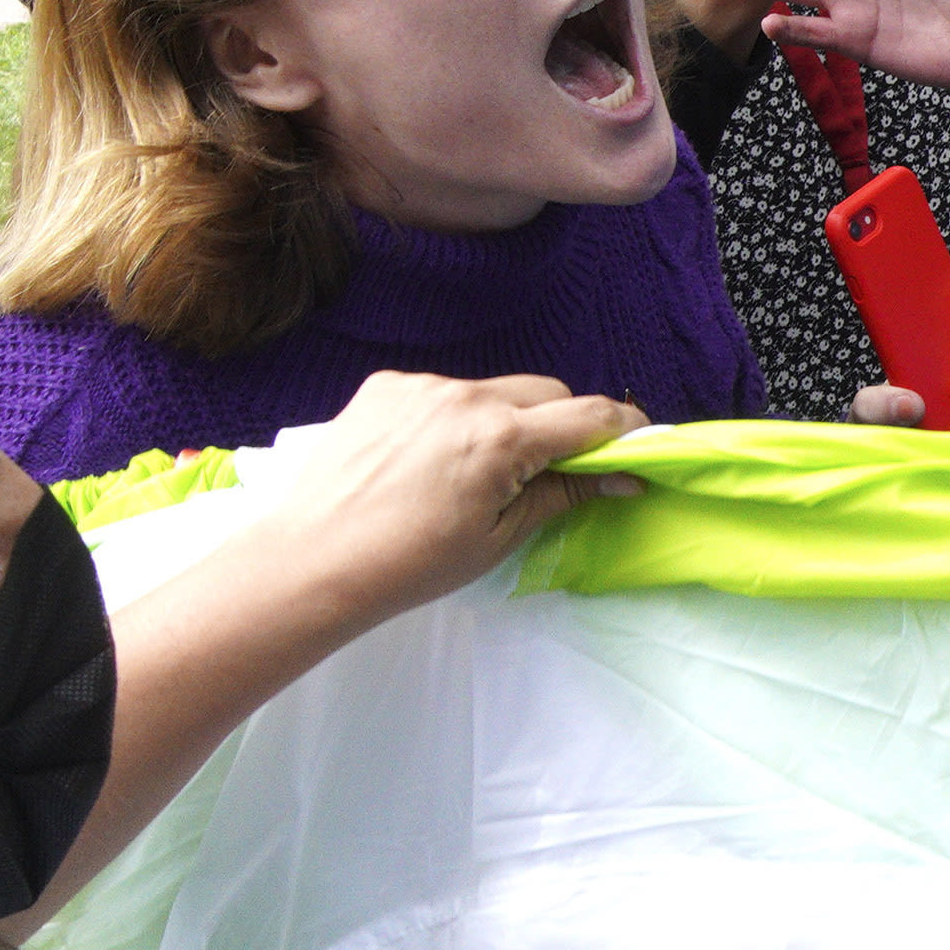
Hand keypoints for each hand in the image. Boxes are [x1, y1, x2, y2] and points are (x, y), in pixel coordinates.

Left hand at [252, 366, 642, 627]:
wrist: (314, 560)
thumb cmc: (409, 563)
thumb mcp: (499, 537)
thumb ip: (563, 493)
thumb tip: (619, 476)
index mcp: (502, 438)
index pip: (590, 414)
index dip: (624, 430)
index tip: (635, 447)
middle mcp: (465, 396)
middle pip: (546, 392)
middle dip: (561, 425)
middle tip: (548, 473)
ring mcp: (421, 386)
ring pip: (491, 391)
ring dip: (502, 421)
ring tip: (469, 475)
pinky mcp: (385, 386)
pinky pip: (442, 393)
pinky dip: (451, 419)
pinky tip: (424, 462)